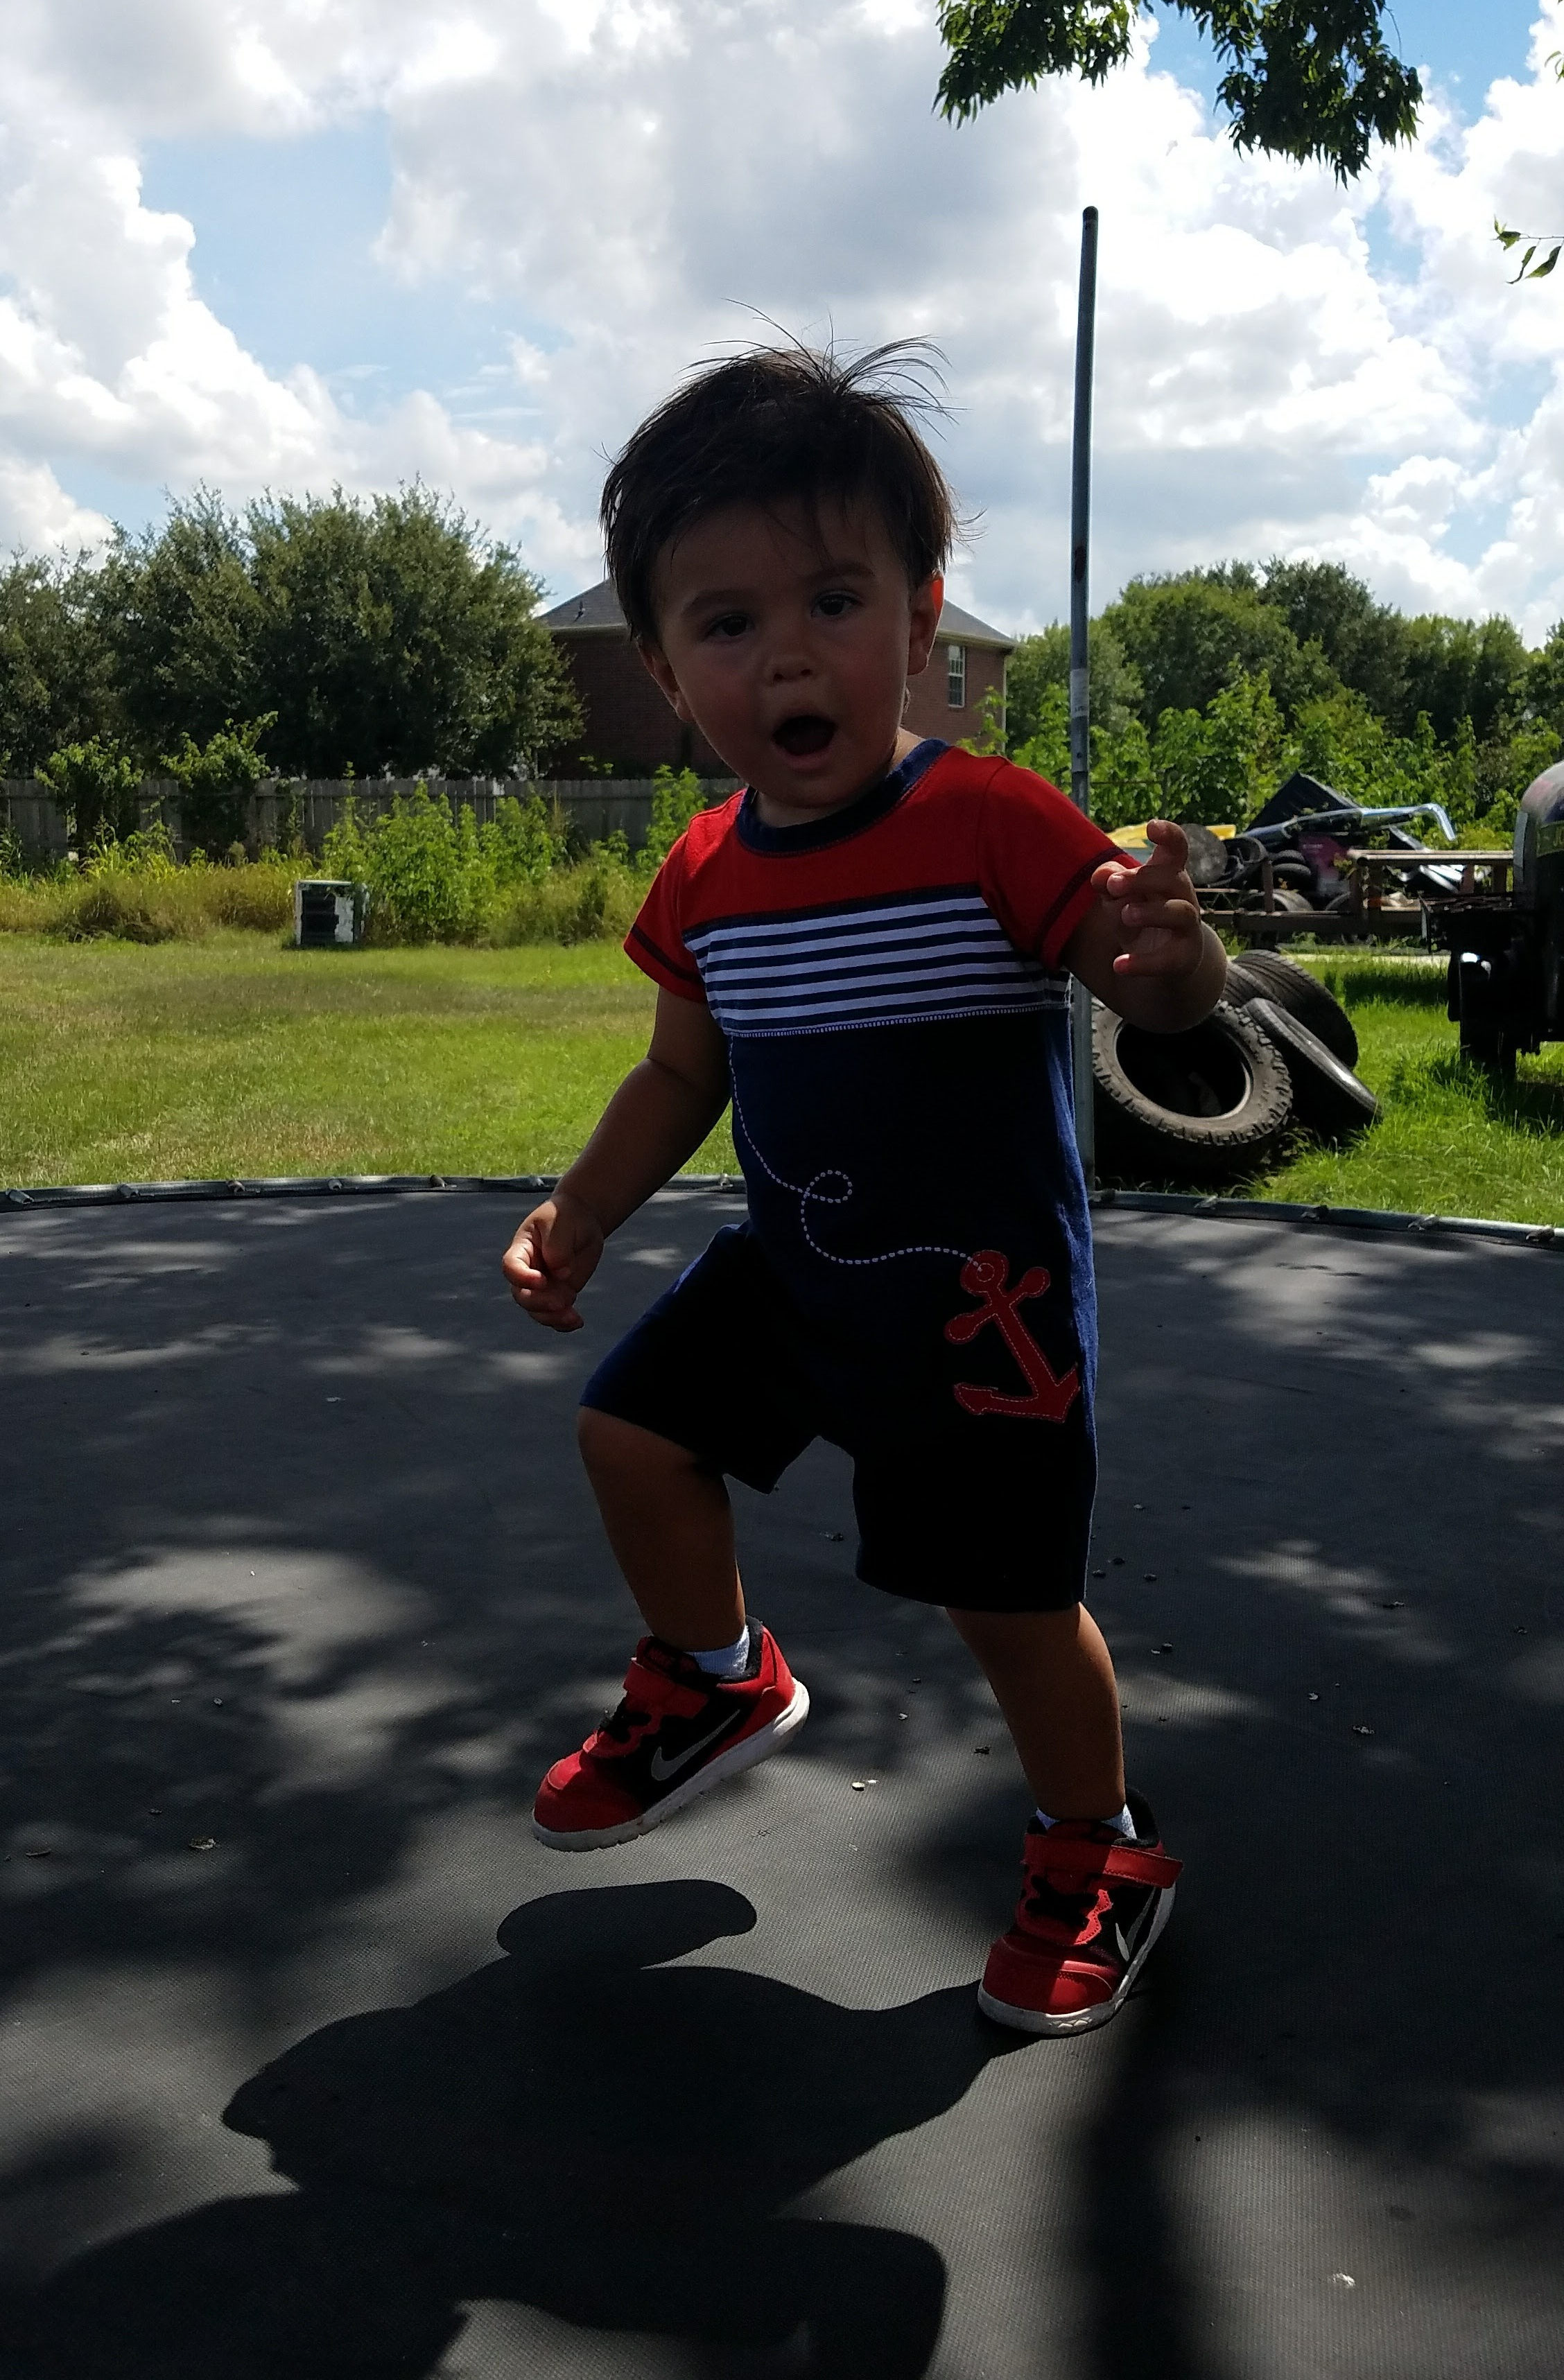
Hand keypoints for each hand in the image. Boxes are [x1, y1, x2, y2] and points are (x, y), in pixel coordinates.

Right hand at [502, 1192, 604, 1332]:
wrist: (582, 1221)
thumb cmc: (566, 1217)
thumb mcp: (562, 1223)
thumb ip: (558, 1247)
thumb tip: (561, 1274)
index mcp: (521, 1249)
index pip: (511, 1267)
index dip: (522, 1278)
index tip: (542, 1279)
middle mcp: (527, 1271)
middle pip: (521, 1295)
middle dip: (539, 1303)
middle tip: (563, 1301)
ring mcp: (542, 1286)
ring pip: (537, 1310)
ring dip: (552, 1317)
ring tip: (573, 1316)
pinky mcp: (558, 1294)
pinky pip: (554, 1315)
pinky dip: (563, 1322)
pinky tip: (577, 1322)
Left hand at [1090, 817, 1203, 977]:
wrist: (1163, 968)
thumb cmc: (1140, 921)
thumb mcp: (1119, 899)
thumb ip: (1108, 882)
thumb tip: (1101, 875)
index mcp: (1167, 876)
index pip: (1176, 849)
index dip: (1169, 835)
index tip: (1152, 827)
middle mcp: (1182, 898)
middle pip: (1172, 878)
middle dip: (1142, 878)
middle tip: (1113, 886)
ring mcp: (1187, 929)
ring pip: (1181, 912)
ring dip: (1151, 912)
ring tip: (1125, 916)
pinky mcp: (1184, 959)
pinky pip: (1168, 959)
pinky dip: (1143, 963)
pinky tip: (1118, 965)